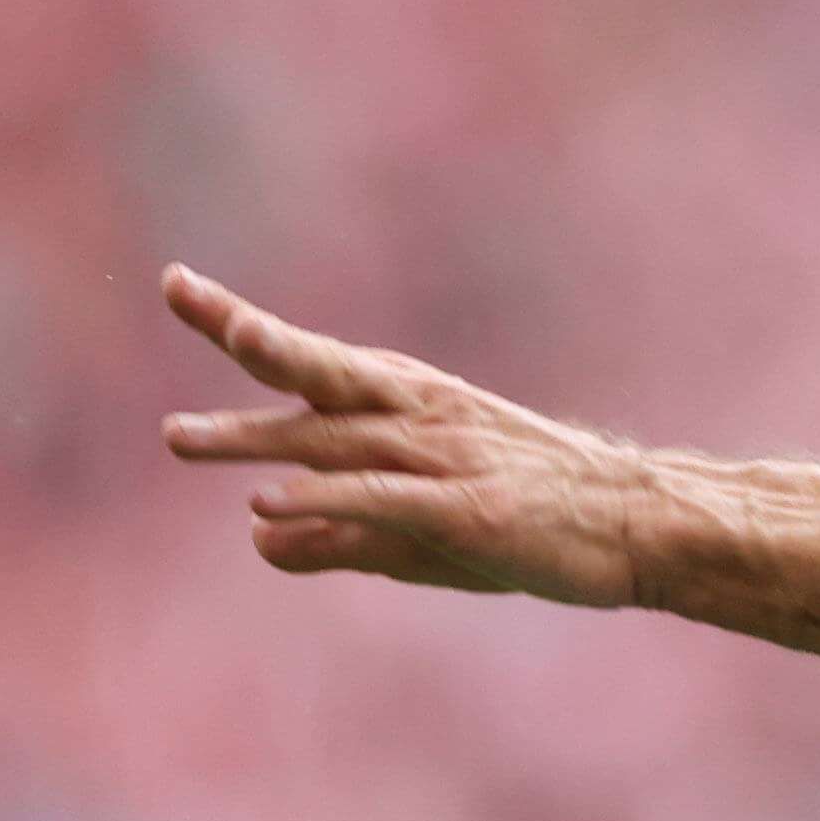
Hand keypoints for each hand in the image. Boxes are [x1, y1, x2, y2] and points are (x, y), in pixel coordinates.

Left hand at [159, 264, 673, 606]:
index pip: (315, 361)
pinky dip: (329, 498)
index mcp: (412, 404)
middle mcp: (424, 415)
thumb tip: (257, 537)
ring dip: (260, 436)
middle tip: (182, 297)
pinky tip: (272, 501)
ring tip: (183, 439)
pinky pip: (386, 498)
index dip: (245, 324)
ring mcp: (448, 458)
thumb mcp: (421, 528)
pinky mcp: (470, 509)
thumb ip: (338, 534)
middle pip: (322, 372)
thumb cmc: (533, 519)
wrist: (641, 524)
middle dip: (251, 338)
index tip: (178, 284)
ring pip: (340, 437)